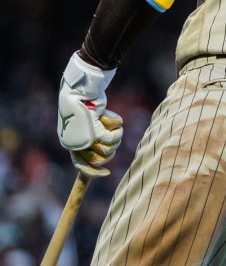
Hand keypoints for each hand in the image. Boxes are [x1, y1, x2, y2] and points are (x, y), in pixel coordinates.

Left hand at [58, 52, 123, 177]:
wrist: (80, 92)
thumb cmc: (82, 106)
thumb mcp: (85, 125)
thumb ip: (90, 138)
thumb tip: (98, 157)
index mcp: (70, 144)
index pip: (81, 166)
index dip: (94, 172)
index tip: (106, 173)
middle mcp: (75, 145)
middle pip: (99, 160)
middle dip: (108, 150)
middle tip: (111, 137)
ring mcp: (84, 140)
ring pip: (108, 151)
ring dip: (114, 138)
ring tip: (110, 126)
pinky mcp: (95, 134)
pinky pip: (113, 139)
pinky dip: (117, 131)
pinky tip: (115, 123)